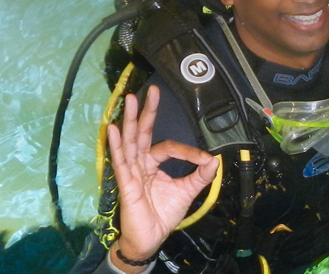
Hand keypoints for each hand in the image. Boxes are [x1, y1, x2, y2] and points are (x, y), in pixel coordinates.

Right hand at [107, 88, 218, 265]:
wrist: (151, 237)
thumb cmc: (163, 214)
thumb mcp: (187, 192)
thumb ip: (200, 176)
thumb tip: (214, 159)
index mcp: (153, 164)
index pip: (168, 147)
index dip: (188, 151)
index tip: (204, 159)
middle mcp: (140, 164)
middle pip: (142, 133)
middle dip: (146, 111)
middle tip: (151, 90)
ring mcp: (130, 172)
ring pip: (130, 141)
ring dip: (129, 120)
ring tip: (129, 100)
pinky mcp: (125, 183)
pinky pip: (120, 161)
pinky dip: (116, 145)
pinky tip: (113, 129)